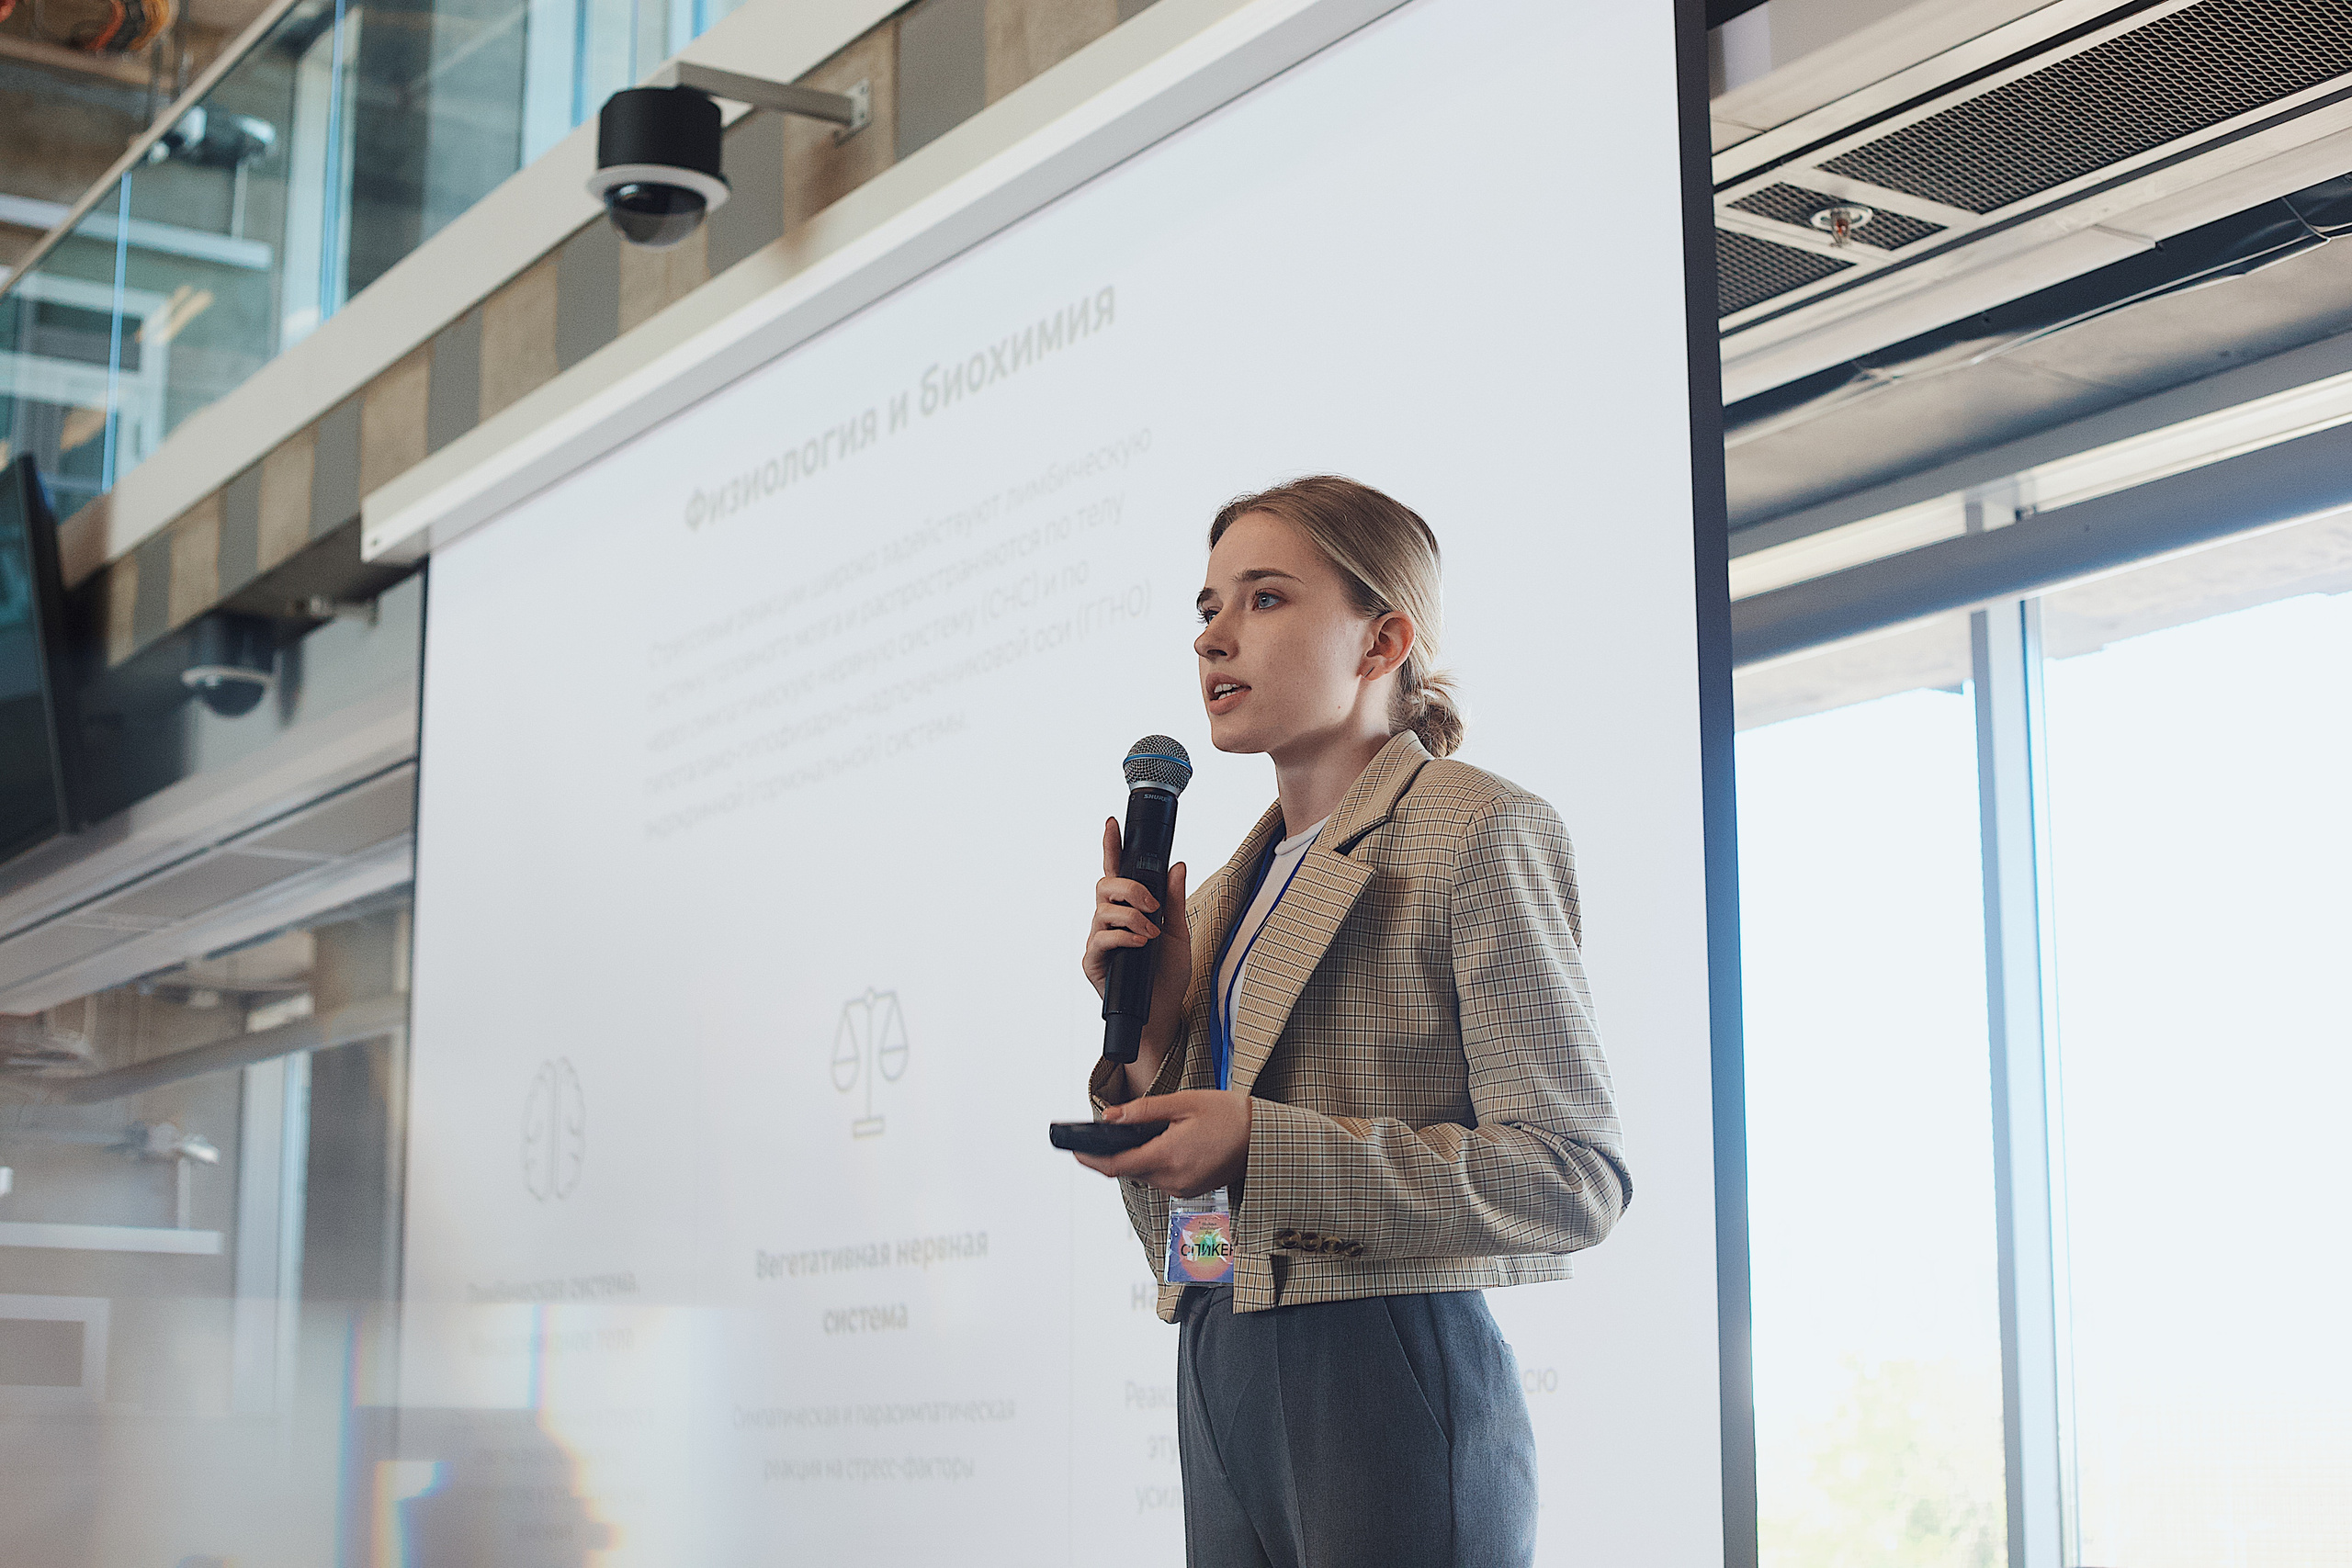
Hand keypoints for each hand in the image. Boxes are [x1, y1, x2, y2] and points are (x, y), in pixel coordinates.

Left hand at [1074, 1090, 1249, 1198]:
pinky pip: (1162, 1179)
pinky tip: (1166, 1145)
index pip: (1116, 1165)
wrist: (1263, 1137)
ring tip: (1145, 1134)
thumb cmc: (1229, 1115)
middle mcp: (1173, 1179)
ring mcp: (1183, 1188)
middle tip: (1109, 1133)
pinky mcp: (1192, 1189)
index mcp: (1168, 1156)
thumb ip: (1142, 1111)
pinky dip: (1156, 1163)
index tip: (1075, 1150)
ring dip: (1138, 1157)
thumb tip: (1111, 1118)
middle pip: (1129, 1171)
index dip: (1091, 1159)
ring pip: (1145, 1175)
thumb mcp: (1182, 1103)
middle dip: (1115, 1154)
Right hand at [1081, 817, 1189, 1094]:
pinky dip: (1123, 937)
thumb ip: (1174, 899)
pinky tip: (1140, 944)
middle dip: (1129, 888)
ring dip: (1131, 917)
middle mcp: (1109, 921)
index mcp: (1128, 908)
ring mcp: (1099, 941)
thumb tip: (1177, 864)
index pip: (1115, 871)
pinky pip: (1101, 940)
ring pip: (1103, 911)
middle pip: (1104, 885)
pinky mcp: (1093, 963)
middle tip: (1152, 904)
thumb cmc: (1167, 974)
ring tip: (1151, 933)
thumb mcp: (1179, 931)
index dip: (1111, 846)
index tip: (1112, 822)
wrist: (1163, 1013)